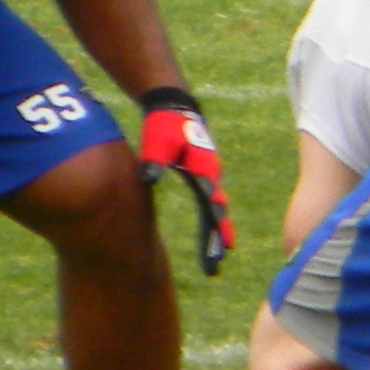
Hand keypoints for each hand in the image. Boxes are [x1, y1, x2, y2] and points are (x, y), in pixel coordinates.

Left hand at [137, 87, 236, 276]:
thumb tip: (148, 177)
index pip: (210, 202)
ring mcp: (209, 174)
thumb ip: (154, 160)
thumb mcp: (157, 140)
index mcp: (203, 166)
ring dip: (217, 231)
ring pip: (216, 207)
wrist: (175, 107)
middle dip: (218, 237)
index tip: (220, 246)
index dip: (214, 226)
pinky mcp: (203, 175)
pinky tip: (211, 235)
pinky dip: (212, 220)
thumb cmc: (164, 124)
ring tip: (218, 254)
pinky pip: (210, 202)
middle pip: (217, 210)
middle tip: (217, 263)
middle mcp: (211, 173)